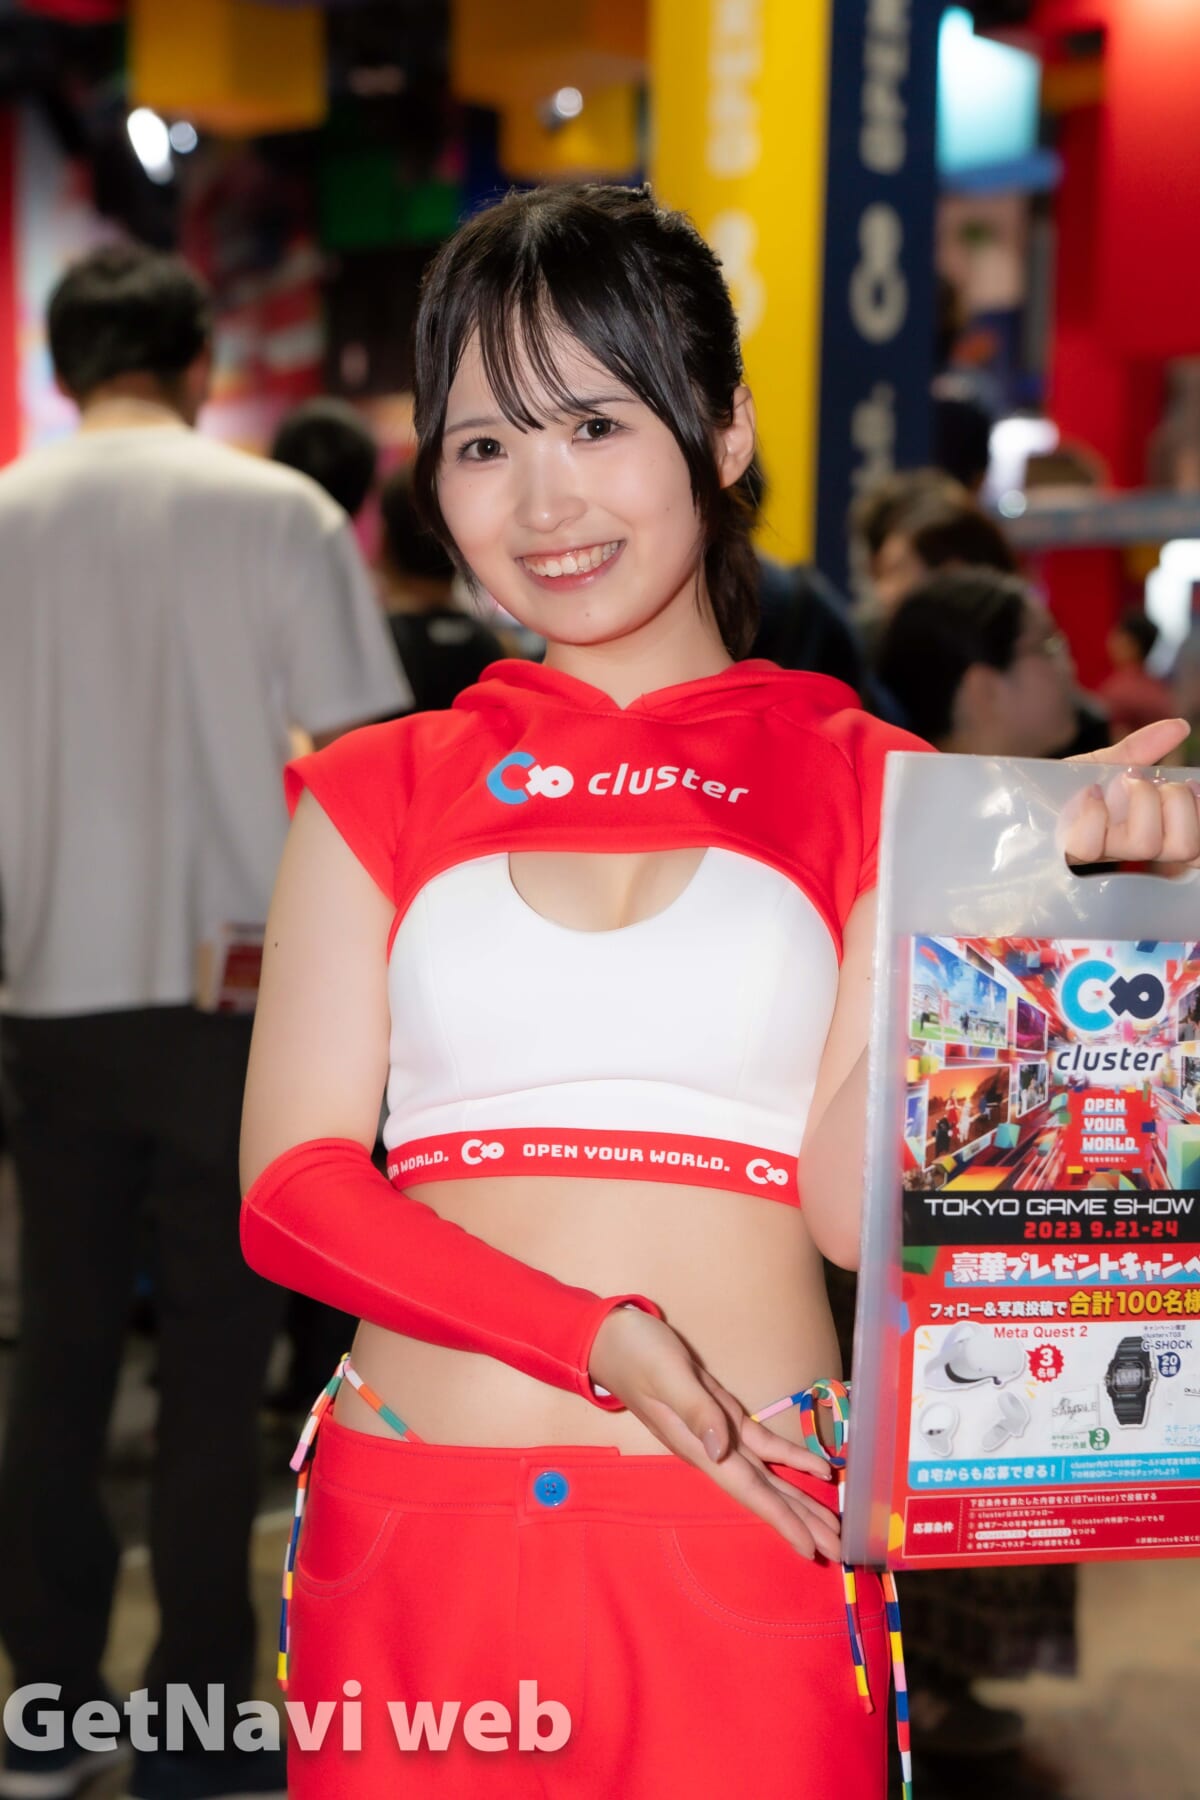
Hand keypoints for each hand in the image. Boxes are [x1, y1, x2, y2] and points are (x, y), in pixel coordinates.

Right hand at [589, 1305, 840, 1559]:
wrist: (615, 1338)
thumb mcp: (666, 1376)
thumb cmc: (636, 1355)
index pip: (748, 1490)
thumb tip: (719, 1451)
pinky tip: (819, 1469)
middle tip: (840, 1548)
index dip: (780, 1519)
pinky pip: (763, 1443)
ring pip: (769, 1474)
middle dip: (801, 1520)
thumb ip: (694, 1410)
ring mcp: (720, 1433)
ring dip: (800, 1498)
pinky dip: (791, 1456)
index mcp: (698, 1446)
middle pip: (765, 1492)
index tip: (809, 1548)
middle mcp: (713, 1448)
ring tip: (832, 1523)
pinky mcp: (724, 1414)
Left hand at [1063, 719, 1199, 865]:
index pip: (1197, 853)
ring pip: (1145, 845)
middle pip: (1184, 847)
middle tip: (1149, 782)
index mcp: (1154, 833)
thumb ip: (1142, 748)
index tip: (1189, 785)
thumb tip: (1180, 726)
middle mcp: (1132, 851)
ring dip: (1141, 801)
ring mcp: (1102, 855)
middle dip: (1178, 802)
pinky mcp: (1068, 853)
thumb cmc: (1069, 785)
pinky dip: (1095, 811)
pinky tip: (1090, 792)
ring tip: (1123, 782)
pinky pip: (1092, 844)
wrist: (1019, 793)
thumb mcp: (1108, 763)